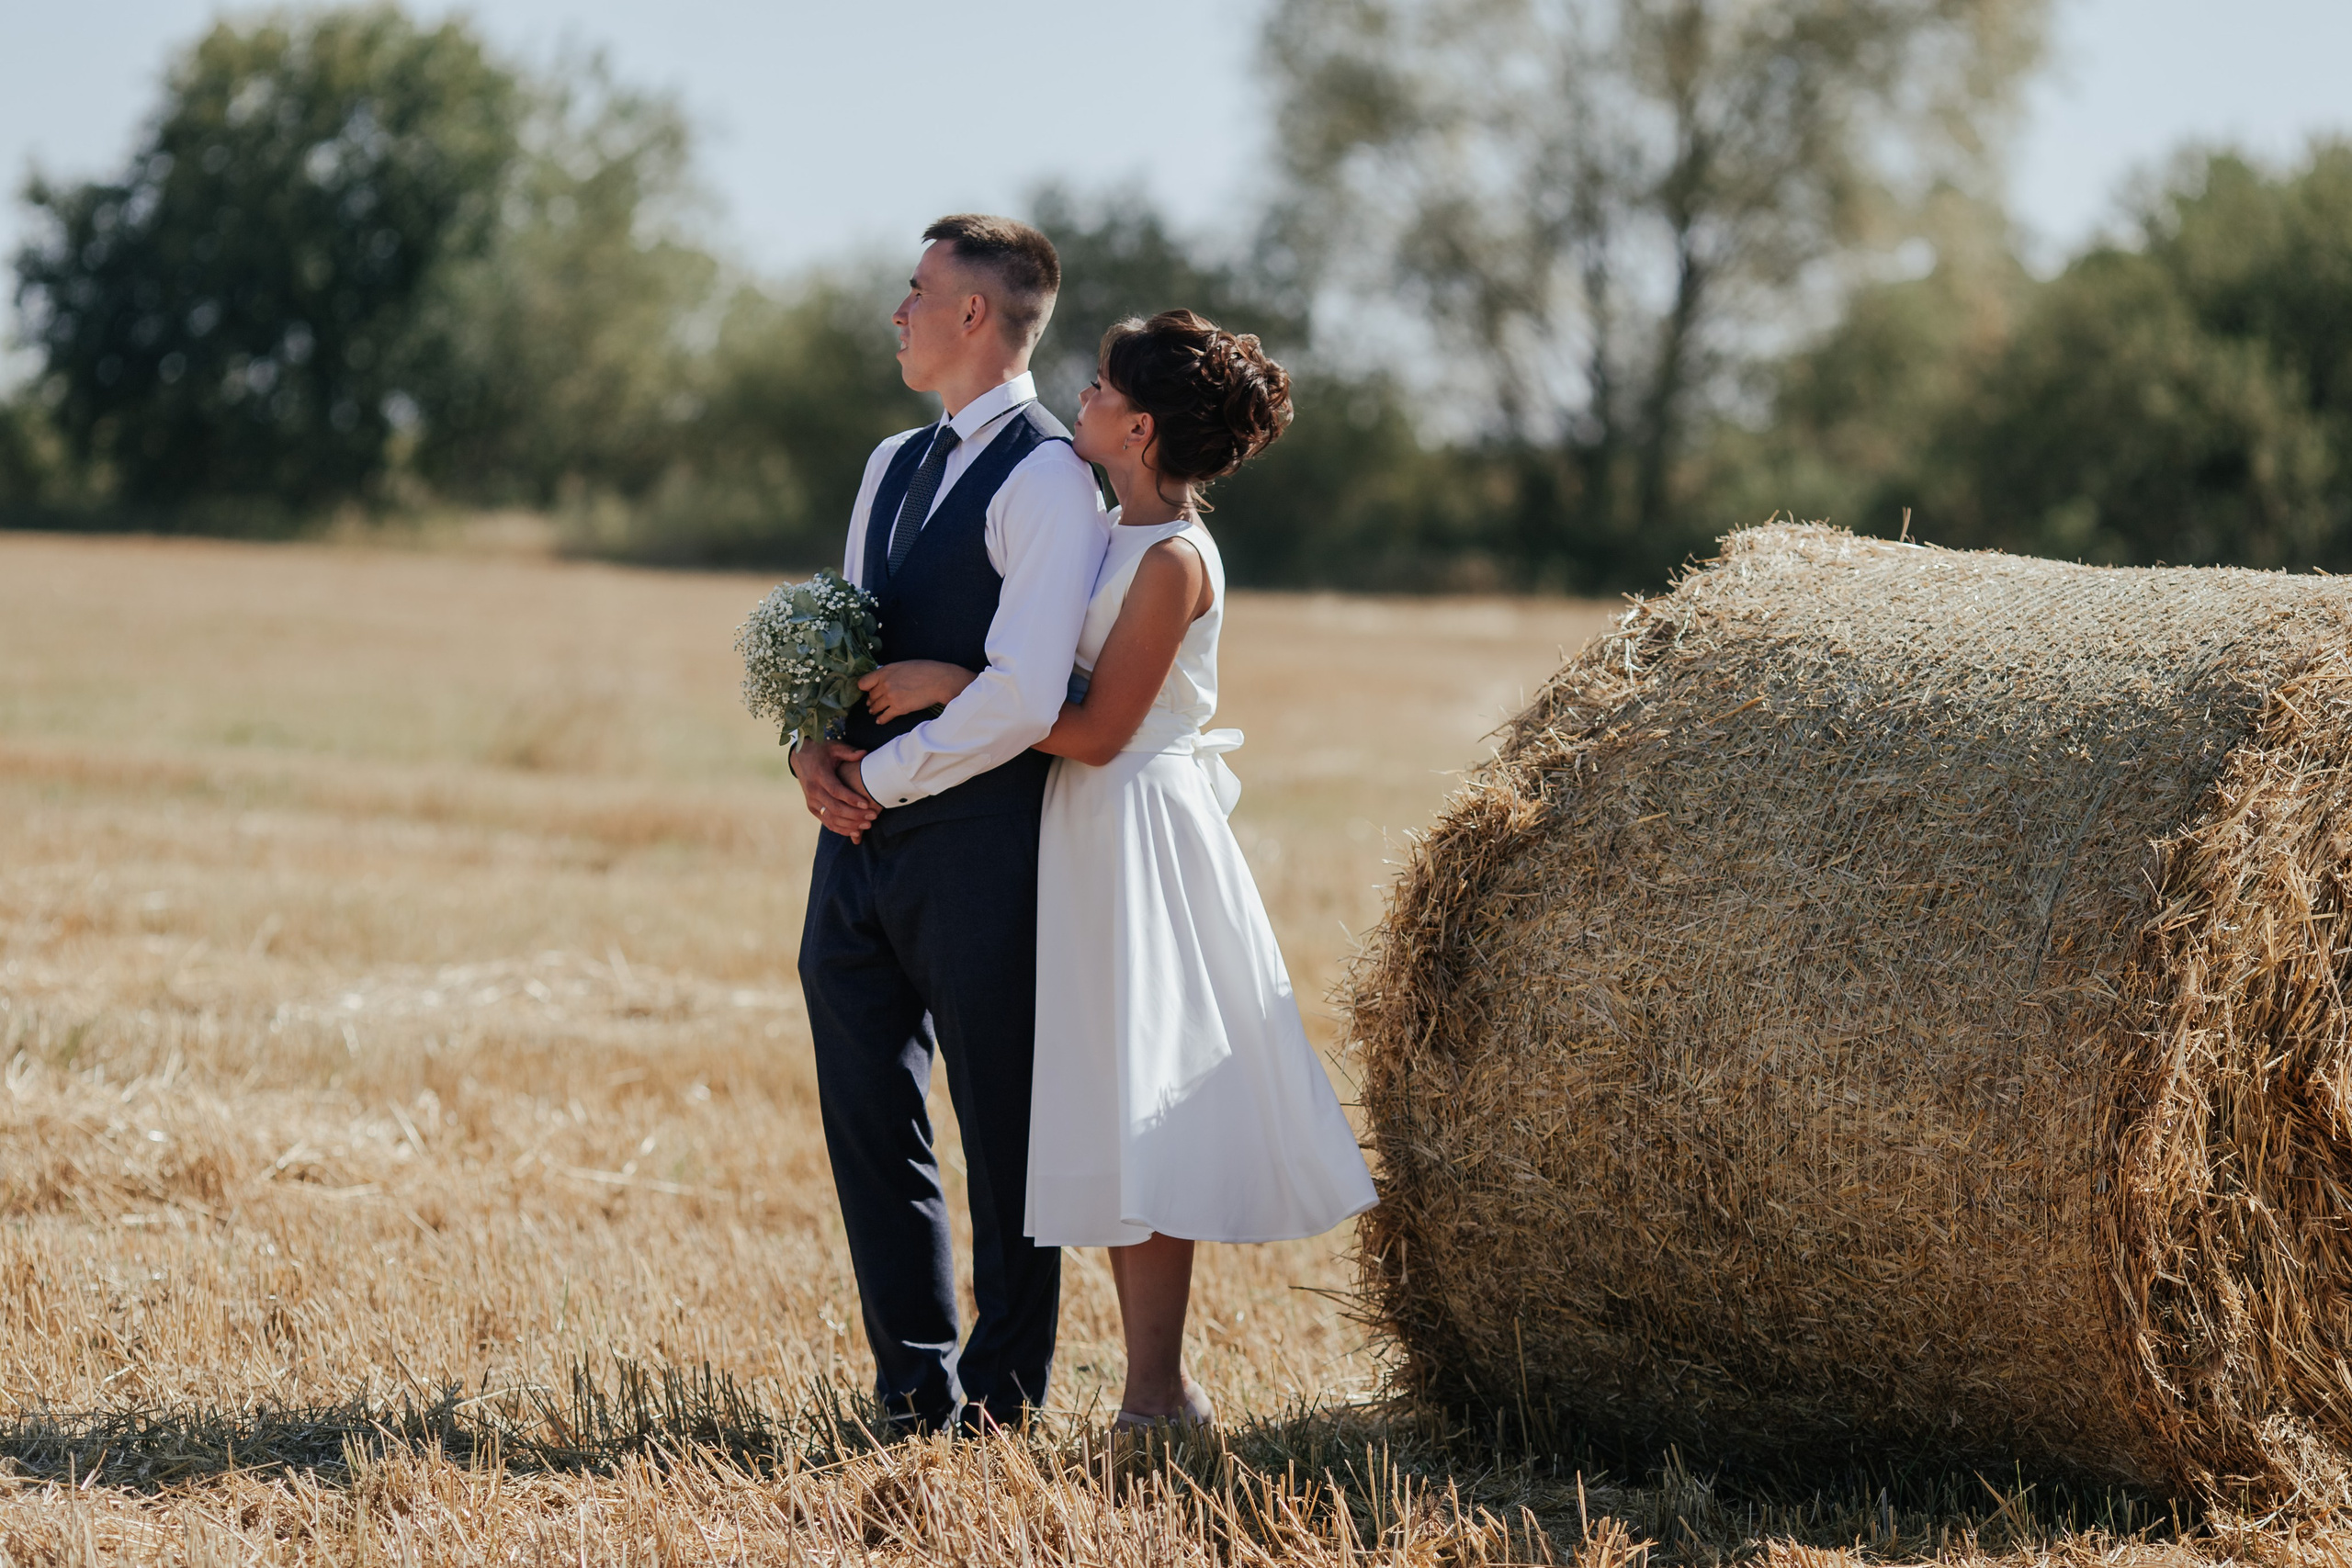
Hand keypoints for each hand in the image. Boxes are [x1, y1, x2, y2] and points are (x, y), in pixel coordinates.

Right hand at [791, 737, 879, 840]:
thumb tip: (864, 753)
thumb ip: (849, 752)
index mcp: (819, 775)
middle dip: (855, 814)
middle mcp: (813, 790)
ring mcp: (811, 801)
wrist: (800, 758)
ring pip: (831, 818)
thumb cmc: (822, 751)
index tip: (867, 804)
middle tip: (873, 816)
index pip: (836, 790)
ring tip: (868, 824)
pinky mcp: (812, 808)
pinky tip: (855, 830)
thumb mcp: (834, 747)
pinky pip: (827, 822)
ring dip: (850, 824)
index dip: (851, 799)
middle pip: (835, 808)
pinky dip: (841, 828)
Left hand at [859, 660, 978, 724]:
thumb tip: (884, 679)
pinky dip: (882, 720)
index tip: (867, 691)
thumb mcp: (903, 665)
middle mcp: (885, 684)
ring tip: (874, 712)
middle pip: (870, 696)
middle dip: (871, 700)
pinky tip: (881, 721)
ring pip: (876, 707)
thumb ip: (890, 672)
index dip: (865, 688)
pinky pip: (884, 717)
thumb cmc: (926, 670)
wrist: (939, 681)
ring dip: (874, 711)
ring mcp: (891, 697)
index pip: (864, 682)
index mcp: (885, 671)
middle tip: (871, 704)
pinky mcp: (899, 708)